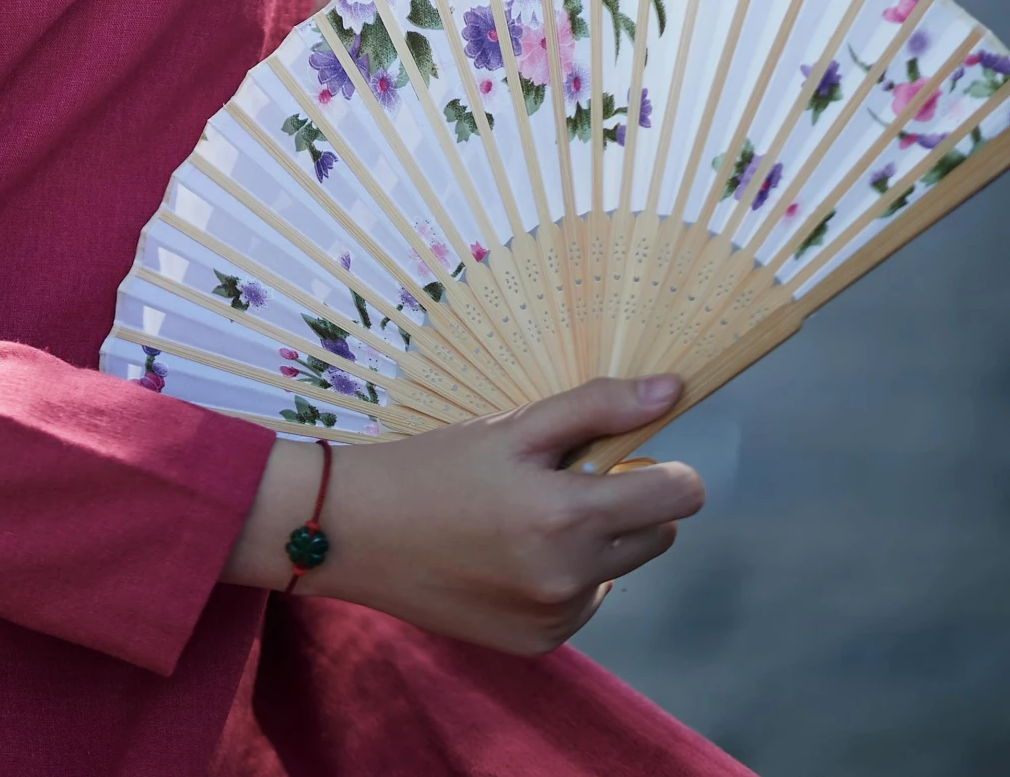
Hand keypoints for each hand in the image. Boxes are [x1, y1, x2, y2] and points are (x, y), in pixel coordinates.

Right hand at [224, 376, 702, 653]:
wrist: (358, 534)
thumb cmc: (435, 467)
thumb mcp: (512, 427)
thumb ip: (595, 406)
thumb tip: (672, 390)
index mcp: (568, 516)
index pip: (676, 498)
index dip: (669, 470)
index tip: (635, 454)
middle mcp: (571, 579)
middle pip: (657, 536)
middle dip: (629, 502)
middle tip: (563, 478)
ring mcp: (556, 620)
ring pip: (620, 570)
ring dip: (597, 542)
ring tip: (526, 516)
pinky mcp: (538, 644)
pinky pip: (584, 602)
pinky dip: (565, 576)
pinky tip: (511, 554)